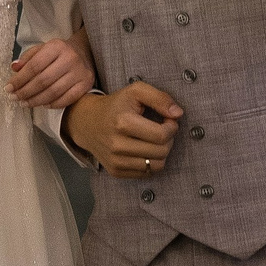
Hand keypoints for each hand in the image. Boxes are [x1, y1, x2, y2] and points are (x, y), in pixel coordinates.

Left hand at [8, 30, 94, 108]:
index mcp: (56, 47)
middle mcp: (70, 59)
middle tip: (14, 98)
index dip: (19, 79)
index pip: (34, 66)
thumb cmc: (59, 52)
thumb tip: (14, 68)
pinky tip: (42, 105)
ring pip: (54, 92)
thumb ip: (27, 58)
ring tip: (24, 103)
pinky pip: (66, 100)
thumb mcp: (42, 49)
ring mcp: (80, 73)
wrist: (85, 52)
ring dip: (36, 101)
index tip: (9, 88)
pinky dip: (52, 104)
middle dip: (25, 92)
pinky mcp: (86, 85)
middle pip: (43, 81)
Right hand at [62, 80, 184, 178]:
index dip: (172, 127)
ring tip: (155, 140)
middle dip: (168, 140)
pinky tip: (145, 149)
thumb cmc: (116, 105)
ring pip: (156, 166)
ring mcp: (115, 161)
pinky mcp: (116, 171)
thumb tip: (178, 113)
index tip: (168, 120)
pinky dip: (151, 162)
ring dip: (162, 152)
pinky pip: (146, 174)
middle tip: (163, 130)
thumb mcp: (136, 91)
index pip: (162, 135)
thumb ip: (160, 98)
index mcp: (123, 122)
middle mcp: (117, 145)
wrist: (87, 122)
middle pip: (161, 151)